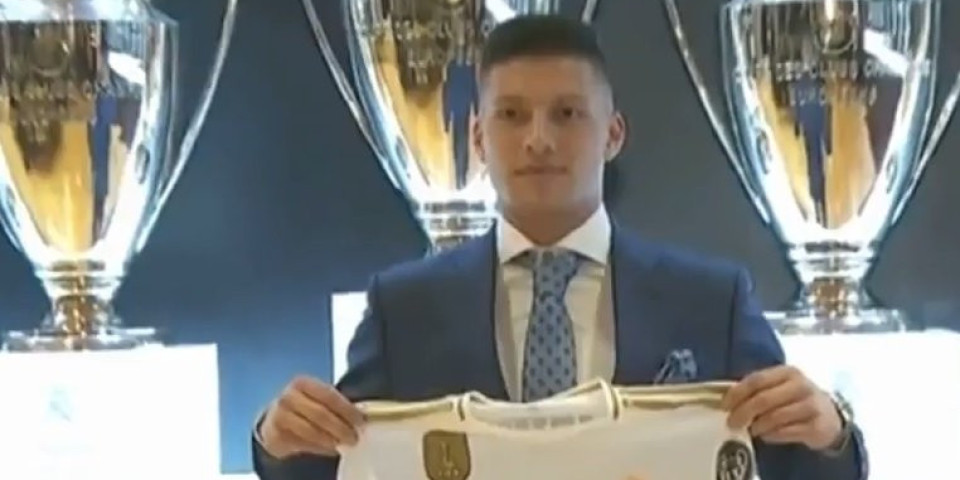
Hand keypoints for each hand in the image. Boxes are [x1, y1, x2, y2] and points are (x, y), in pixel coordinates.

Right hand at [258, 375, 365, 458]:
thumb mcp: (316, 398)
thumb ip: (335, 403)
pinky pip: (302, 444)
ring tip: (343, 444)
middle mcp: (288, 397)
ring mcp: (279, 416)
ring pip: (310, 431)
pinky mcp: (274, 435)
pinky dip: (319, 448)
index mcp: (302, 383)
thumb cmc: (304, 407)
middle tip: (354, 437)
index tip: (361, 420)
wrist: (275, 420)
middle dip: (340, 427)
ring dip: (330, 439)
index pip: (329, 395)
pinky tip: (330, 448)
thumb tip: (360, 415)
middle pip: (320, 414)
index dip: (347, 409)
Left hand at [722, 365, 842, 450]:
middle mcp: (801, 386)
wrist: (830, 417)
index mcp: (787, 372)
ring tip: (750, 430)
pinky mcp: (817, 426)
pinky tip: (766, 436)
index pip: (756, 380)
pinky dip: (772, 435)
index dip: (737, 393)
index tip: (724, 406)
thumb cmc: (795, 400)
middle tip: (732, 423)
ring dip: (757, 426)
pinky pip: (787, 432)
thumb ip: (757, 390)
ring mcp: (811, 406)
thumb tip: (727, 401)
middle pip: (764, 399)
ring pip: (775, 417)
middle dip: (743, 412)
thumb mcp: (779, 388)